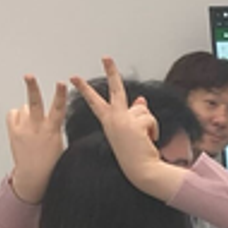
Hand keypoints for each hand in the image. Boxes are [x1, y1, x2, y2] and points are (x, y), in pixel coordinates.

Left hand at [5, 75, 67, 203]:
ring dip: (28, 111)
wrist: (34, 175)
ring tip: (32, 122)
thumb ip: (54, 126)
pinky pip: (13, 114)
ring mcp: (23, 129)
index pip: (59, 109)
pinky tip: (22, 123)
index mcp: (53, 130)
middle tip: (29, 76)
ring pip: (24, 107)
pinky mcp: (13, 132)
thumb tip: (47, 113)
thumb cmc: (51, 161)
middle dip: (32, 88)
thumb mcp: (59, 142)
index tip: (62, 83)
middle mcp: (37, 128)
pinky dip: (17, 115)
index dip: (61, 95)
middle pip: (34, 103)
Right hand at [70, 57, 178, 200]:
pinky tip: (149, 140)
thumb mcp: (133, 131)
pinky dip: (154, 129)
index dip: (85, 89)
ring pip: (142, 108)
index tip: (74, 78)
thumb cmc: (136, 153)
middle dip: (111, 71)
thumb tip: (141, 99)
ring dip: (148, 122)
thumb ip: (135, 113)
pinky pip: (150, 118)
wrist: (142, 170)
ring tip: (145, 137)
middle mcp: (113, 119)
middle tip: (106, 56)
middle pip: (116, 90)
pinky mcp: (133, 123)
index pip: (95, 101)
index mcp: (109, 122)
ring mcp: (122, 120)